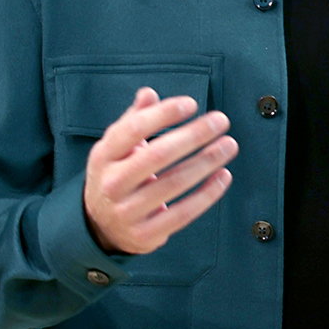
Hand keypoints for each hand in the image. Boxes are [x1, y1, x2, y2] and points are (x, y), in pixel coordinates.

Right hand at [83, 89, 237, 255]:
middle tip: (221, 121)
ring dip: (207, 161)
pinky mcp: (146, 234)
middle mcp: (112, 183)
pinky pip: (183, 213)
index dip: (164, 114)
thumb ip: (133, 120)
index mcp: (103, 156)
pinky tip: (223, 176)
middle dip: (194, 135)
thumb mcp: (116, 148)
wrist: (99, 226)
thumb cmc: (117, 175)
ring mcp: (127, 211)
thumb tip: (149, 94)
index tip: (192, 104)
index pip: (133, 130)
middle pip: (157, 155)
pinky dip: (208, 194)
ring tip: (229, 145)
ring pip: (174, 183)